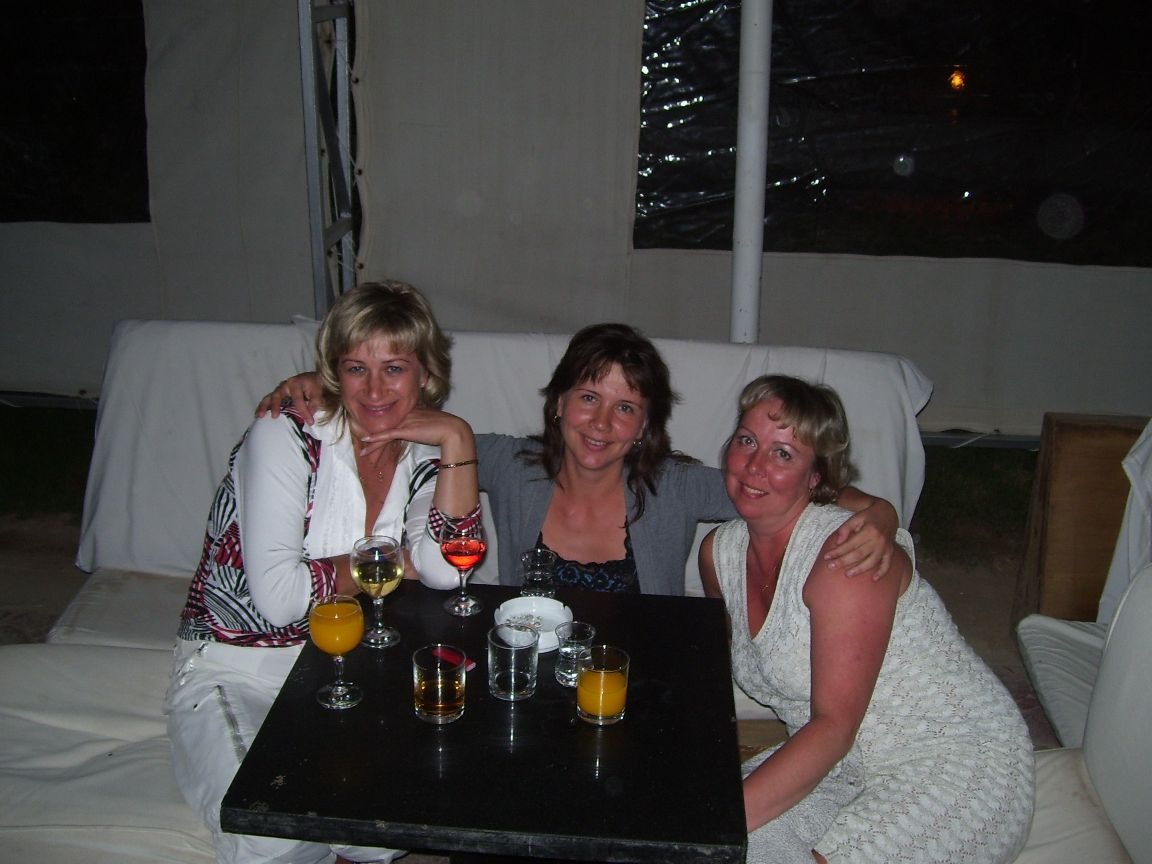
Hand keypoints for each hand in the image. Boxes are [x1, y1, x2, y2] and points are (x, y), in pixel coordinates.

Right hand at [255, 372, 319, 422]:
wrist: (314, 379)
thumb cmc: (317, 386)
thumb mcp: (319, 393)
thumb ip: (315, 403)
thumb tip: (309, 414)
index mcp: (296, 383)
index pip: (298, 399)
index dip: (303, 411)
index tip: (310, 422)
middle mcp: (285, 385)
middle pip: (277, 395)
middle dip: (275, 406)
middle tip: (274, 416)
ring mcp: (280, 390)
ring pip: (269, 397)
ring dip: (264, 406)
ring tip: (259, 416)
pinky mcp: (278, 395)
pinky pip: (269, 400)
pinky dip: (263, 407)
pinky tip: (258, 415)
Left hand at [358, 408, 473, 458]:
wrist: (454, 431)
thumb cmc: (449, 430)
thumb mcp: (434, 426)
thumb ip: (426, 427)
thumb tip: (426, 433)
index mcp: (414, 411)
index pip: (395, 420)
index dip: (385, 430)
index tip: (377, 437)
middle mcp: (407, 414)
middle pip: (386, 426)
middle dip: (376, 437)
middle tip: (365, 444)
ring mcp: (405, 421)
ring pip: (384, 431)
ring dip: (373, 443)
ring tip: (364, 452)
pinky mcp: (405, 430)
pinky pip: (386, 435)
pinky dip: (375, 439)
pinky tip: (366, 442)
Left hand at [824, 497, 897, 579]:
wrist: (887, 513)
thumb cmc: (868, 516)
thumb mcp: (856, 517)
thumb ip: (845, 529)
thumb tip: (838, 543)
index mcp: (869, 530)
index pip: (850, 544)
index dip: (838, 551)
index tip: (827, 557)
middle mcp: (878, 540)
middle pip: (859, 554)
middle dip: (844, 561)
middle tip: (831, 567)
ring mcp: (885, 547)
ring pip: (872, 561)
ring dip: (859, 569)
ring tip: (847, 574)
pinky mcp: (890, 551)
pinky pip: (887, 564)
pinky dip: (881, 572)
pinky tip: (874, 579)